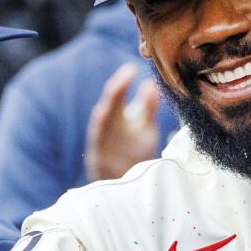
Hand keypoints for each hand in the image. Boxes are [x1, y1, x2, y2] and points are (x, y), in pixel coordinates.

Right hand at [85, 64, 162, 182]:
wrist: (123, 182)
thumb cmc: (133, 151)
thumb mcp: (143, 126)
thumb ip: (146, 107)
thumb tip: (152, 83)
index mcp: (116, 116)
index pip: (118, 95)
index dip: (123, 81)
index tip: (131, 68)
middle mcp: (107, 126)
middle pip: (109, 105)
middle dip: (116, 90)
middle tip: (125, 75)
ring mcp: (101, 142)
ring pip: (101, 124)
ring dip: (106, 110)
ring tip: (113, 95)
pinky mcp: (99, 158)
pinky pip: (98, 146)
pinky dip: (100, 135)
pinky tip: (103, 122)